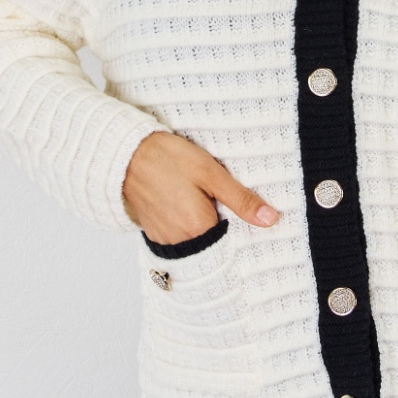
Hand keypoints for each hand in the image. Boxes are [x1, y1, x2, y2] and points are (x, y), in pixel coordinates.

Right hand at [122, 131, 279, 245]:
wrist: (125, 154)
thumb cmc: (168, 159)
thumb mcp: (211, 173)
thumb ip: (241, 200)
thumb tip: (271, 219)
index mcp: (199, 228)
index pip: (231, 243)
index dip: (240, 229)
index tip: (242, 214)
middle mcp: (180, 240)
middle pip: (212, 242)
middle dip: (220, 225)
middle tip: (218, 200)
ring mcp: (164, 237)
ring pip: (194, 239)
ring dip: (201, 224)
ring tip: (200, 199)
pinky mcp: (153, 231)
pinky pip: (177, 235)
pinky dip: (184, 223)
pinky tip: (184, 202)